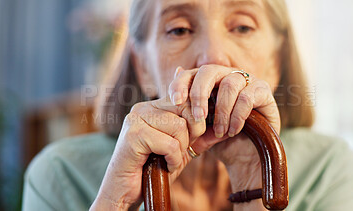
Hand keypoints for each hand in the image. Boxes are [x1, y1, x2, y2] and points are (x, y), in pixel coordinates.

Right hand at [91, 96, 208, 209]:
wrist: (126, 192)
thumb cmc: (153, 170)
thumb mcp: (182, 151)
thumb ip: (201, 138)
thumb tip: (225, 130)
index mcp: (153, 107)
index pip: (187, 100)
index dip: (197, 122)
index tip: (192, 140)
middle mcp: (143, 108)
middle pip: (186, 110)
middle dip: (191, 135)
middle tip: (179, 152)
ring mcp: (136, 119)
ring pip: (179, 127)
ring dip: (180, 150)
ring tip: (168, 160)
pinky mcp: (134, 134)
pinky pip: (169, 144)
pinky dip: (172, 160)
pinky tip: (164, 166)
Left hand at [168, 64, 280, 188]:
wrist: (243, 159)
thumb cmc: (218, 140)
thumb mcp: (198, 126)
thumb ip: (187, 103)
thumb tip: (177, 70)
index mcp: (210, 81)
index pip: (192, 73)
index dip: (181, 84)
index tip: (175, 102)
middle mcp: (228, 75)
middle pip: (209, 71)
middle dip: (199, 93)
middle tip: (197, 117)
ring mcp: (248, 81)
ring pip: (229, 84)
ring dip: (221, 111)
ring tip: (219, 132)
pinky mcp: (264, 92)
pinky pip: (247, 97)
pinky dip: (237, 116)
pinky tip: (233, 131)